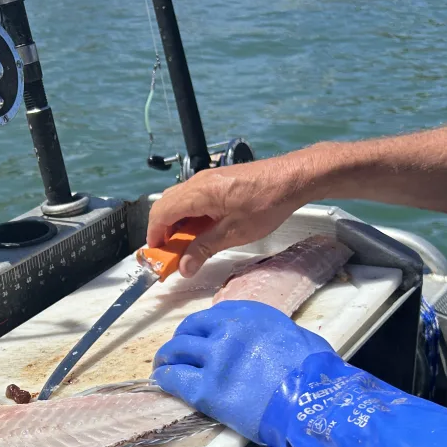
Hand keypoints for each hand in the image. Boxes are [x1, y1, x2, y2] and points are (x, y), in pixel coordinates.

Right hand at [145, 147, 337, 276]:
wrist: (292, 178)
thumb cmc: (266, 204)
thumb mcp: (234, 233)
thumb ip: (204, 249)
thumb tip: (183, 268)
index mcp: (199, 193)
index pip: (162, 213)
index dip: (154, 235)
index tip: (156, 255)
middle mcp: (197, 182)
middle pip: (165, 205)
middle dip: (162, 230)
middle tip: (169, 253)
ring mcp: (207, 178)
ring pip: (178, 200)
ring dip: (176, 223)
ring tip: (185, 245)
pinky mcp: (217, 180)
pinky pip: (192, 197)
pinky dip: (188, 214)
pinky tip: (201, 229)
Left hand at [152, 300, 334, 440]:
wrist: (312, 402)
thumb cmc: (315, 372)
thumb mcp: (296, 337)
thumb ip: (272, 334)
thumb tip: (268, 342)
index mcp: (250, 315)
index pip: (213, 315)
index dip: (203, 328)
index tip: (201, 337)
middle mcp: (227, 331)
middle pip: (190, 329)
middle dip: (181, 340)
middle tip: (177, 352)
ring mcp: (214, 359)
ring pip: (176, 352)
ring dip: (167, 358)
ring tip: (162, 367)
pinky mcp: (206, 390)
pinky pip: (174, 379)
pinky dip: (165, 379)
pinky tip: (161, 382)